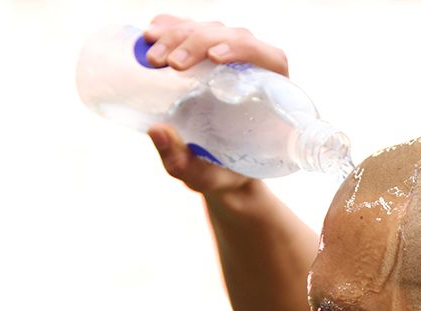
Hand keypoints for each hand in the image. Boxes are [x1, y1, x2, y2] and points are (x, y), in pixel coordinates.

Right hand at [142, 16, 289, 194]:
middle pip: (231, 37)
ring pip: (209, 30)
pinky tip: (149, 35)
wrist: (215, 171)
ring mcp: (228, 59)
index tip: (214, 57)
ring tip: (153, 57)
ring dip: (179, 35)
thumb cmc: (218, 173)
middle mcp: (253, 70)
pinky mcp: (204, 56)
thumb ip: (179, 158)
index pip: (268, 58)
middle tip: (169, 64)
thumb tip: (156, 130)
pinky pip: (189, 30)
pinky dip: (168, 27)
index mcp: (271, 95)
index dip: (244, 49)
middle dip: (197, 42)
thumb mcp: (200, 174)